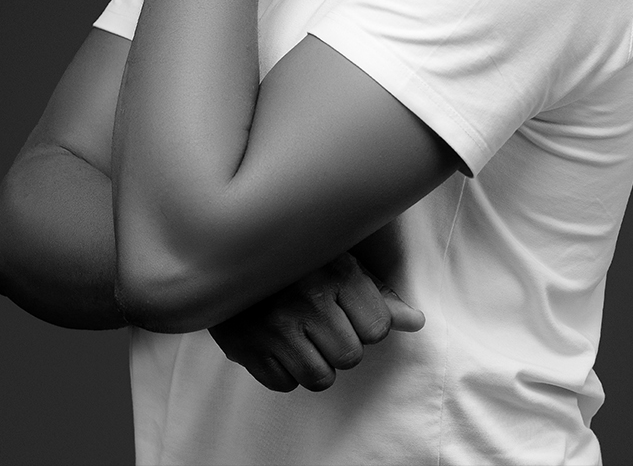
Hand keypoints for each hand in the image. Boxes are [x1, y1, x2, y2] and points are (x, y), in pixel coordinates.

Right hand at [207, 252, 424, 392]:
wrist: (218, 248)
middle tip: (317, 321)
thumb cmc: (288, 256)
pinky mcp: (246, 348)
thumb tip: (415, 322)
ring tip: (298, 334)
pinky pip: (283, 384)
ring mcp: (274, 327)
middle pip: (350, 356)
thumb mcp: (336, 260)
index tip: (345, 308)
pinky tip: (275, 342)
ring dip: (313, 362)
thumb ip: (377, 293)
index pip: (377, 329)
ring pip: (320, 377)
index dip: (365, 324)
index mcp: (336, 272)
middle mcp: (307, 301)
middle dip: (339, 344)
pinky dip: (282, 370)